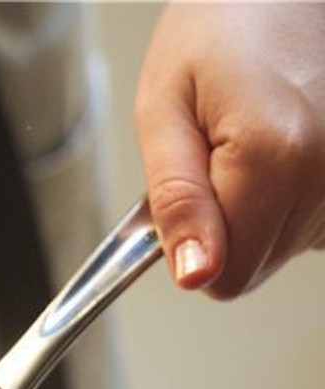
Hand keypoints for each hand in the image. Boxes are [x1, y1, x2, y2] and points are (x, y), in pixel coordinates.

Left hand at [135, 2, 324, 297]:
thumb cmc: (219, 26)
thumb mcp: (164, 111)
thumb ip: (176, 202)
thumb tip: (194, 275)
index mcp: (274, 158)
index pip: (225, 278)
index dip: (193, 247)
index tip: (190, 194)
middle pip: (259, 265)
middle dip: (227, 226)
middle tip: (219, 153)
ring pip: (290, 245)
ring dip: (263, 208)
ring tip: (255, 135)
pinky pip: (318, 219)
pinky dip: (296, 195)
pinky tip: (287, 143)